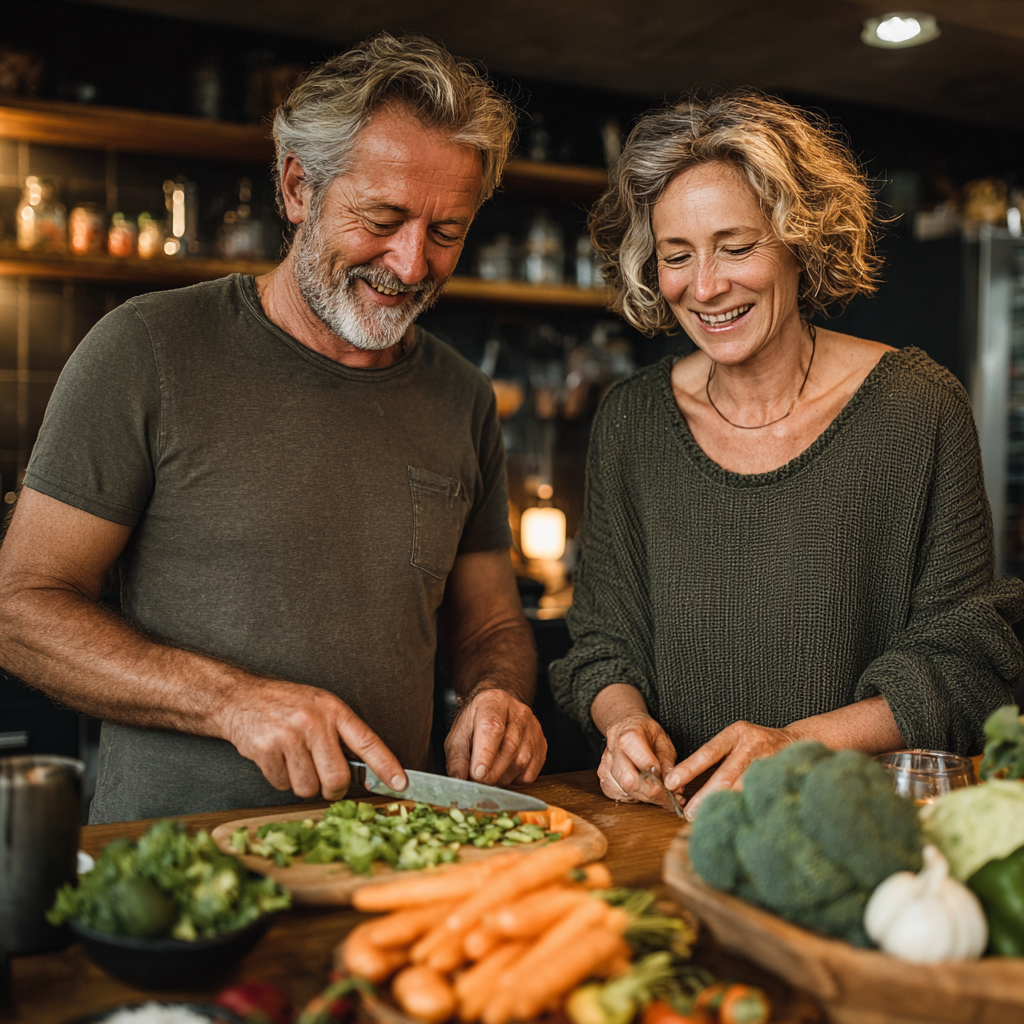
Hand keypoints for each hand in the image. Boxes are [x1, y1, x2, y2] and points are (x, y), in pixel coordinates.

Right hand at [221, 679, 406, 800]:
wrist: (241, 697)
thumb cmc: (287, 705)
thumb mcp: (320, 707)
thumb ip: (341, 735)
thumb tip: (367, 771)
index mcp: (334, 710)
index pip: (367, 741)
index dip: (386, 766)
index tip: (401, 784)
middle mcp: (314, 722)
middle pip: (336, 778)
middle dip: (333, 790)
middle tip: (327, 786)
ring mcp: (289, 735)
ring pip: (308, 787)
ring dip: (303, 784)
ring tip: (295, 762)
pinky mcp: (266, 749)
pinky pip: (282, 785)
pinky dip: (281, 780)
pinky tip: (276, 759)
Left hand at [444, 687, 546, 785]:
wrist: (497, 712)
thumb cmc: (476, 724)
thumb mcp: (458, 736)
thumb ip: (457, 758)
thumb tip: (459, 778)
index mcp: (494, 702)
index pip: (492, 727)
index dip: (485, 754)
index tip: (477, 774)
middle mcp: (518, 711)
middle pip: (509, 746)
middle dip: (492, 772)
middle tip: (478, 781)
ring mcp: (534, 728)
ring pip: (522, 761)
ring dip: (502, 777)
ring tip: (489, 775)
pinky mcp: (542, 744)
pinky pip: (531, 772)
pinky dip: (515, 780)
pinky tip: (504, 772)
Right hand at [598, 712, 677, 807]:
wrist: (626, 727)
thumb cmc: (646, 734)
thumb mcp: (663, 741)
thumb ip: (667, 764)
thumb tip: (674, 787)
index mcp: (628, 736)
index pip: (640, 759)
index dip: (655, 775)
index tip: (668, 785)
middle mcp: (613, 750)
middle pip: (629, 780)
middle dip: (650, 792)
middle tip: (667, 798)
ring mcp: (605, 764)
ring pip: (623, 790)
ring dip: (643, 797)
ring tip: (656, 793)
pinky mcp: (603, 777)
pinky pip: (616, 794)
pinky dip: (631, 797)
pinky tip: (640, 790)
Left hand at [664, 720, 795, 819]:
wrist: (796, 742)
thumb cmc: (755, 745)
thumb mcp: (735, 741)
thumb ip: (715, 758)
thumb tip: (683, 782)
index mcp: (735, 733)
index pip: (708, 752)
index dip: (689, 768)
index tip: (672, 782)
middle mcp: (751, 745)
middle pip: (725, 775)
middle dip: (705, 796)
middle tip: (688, 813)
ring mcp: (768, 762)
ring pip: (741, 789)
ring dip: (722, 806)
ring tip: (706, 819)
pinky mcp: (778, 777)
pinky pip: (756, 796)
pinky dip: (742, 808)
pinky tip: (732, 819)